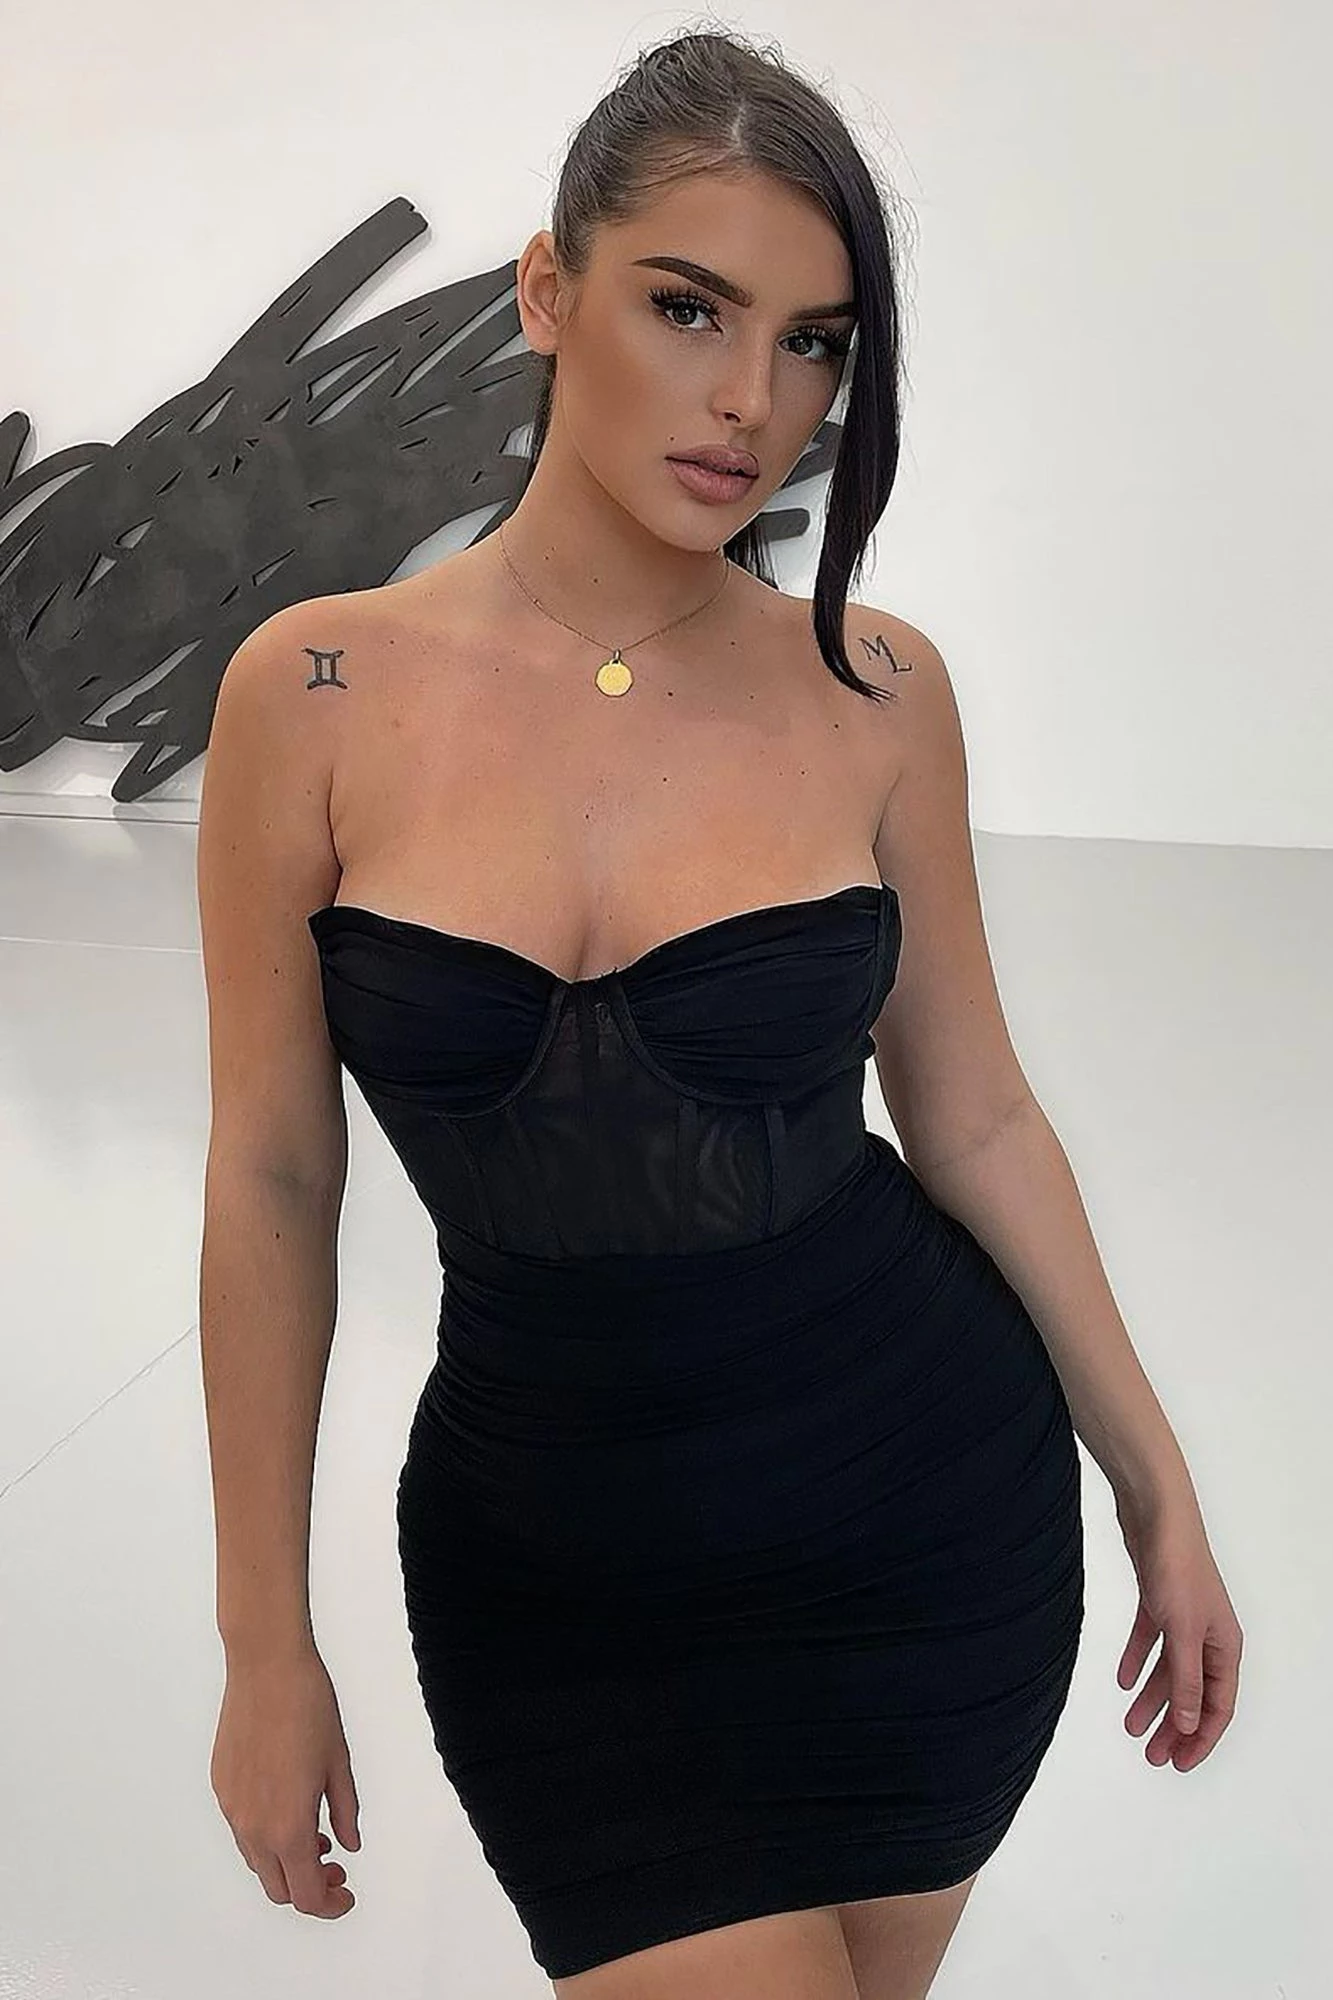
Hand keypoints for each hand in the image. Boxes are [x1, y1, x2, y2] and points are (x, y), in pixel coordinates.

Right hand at [211, 1645, 361, 1915]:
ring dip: (286, 1862)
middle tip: (335, 1869)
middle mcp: (253, 1826)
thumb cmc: (307, 1706)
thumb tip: (348, 1844)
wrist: (265, 1665)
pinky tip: (288, 1808)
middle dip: (308, 1888)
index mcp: (288, 1826)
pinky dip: (266, 1836)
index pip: (305, 1895)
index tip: (346, 1893)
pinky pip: (242, 1830)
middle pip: (278, 1888)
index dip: (329, 1904)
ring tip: (316, 1835)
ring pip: (257, 1861)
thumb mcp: (339, 1763)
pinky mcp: (221, 1787)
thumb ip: (344, 1811)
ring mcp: (232, 1808)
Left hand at [1113, 1489, 1243, 1770]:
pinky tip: (1122, 1679)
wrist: (1155, 1513)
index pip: (1218, 1706)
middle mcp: (1208, 1635)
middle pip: (1193, 1693)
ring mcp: (1183, 1618)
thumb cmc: (1177, 1566)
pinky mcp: (1158, 1601)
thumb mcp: (1183, 1632)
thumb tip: (1191, 1725)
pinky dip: (1136, 1660)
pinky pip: (1149, 1641)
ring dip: (1152, 1698)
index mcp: (1225, 1646)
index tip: (1179, 1764)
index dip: (1200, 1738)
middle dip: (1174, 1726)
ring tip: (1131, 1726)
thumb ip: (1187, 1680)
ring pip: (1169, 1670)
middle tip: (1151, 1754)